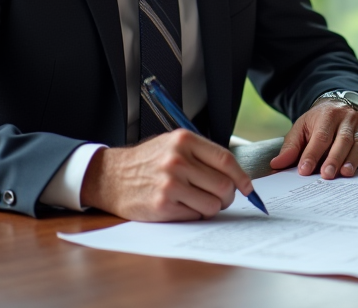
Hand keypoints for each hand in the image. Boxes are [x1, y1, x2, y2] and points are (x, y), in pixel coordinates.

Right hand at [80, 129, 253, 220]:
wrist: (109, 177)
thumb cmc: (146, 162)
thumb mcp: (172, 144)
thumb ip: (201, 154)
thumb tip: (236, 174)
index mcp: (184, 140)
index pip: (226, 160)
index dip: (242, 177)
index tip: (247, 187)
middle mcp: (177, 160)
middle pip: (224, 185)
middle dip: (228, 196)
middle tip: (221, 198)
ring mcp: (170, 184)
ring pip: (212, 204)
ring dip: (212, 208)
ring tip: (200, 203)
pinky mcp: (162, 205)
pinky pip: (195, 216)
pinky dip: (195, 215)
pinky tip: (183, 207)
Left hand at [269, 99, 357, 177]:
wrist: (340, 105)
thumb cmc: (318, 121)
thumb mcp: (302, 127)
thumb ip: (291, 147)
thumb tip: (277, 164)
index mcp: (327, 116)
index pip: (320, 136)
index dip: (312, 154)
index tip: (304, 170)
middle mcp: (346, 121)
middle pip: (342, 140)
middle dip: (334, 158)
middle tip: (327, 175)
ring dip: (353, 160)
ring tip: (346, 174)